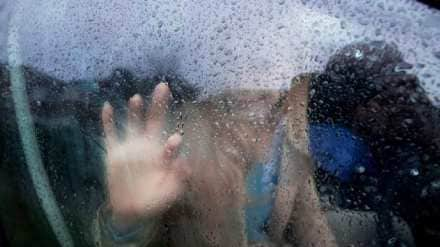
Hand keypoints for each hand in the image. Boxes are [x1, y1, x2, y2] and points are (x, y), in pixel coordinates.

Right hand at [101, 83, 189, 225]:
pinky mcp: (114, 153)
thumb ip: (178, 179)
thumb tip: (185, 163)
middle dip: (159, 105)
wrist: (132, 210)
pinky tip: (107, 106)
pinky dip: (108, 121)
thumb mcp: (170, 192)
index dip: (172, 144)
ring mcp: (131, 148)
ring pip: (133, 123)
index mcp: (162, 156)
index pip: (169, 145)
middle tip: (164, 86)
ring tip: (137, 97)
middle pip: (154, 121)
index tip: (176, 139)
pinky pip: (110, 134)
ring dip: (135, 111)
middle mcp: (148, 147)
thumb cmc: (155, 199)